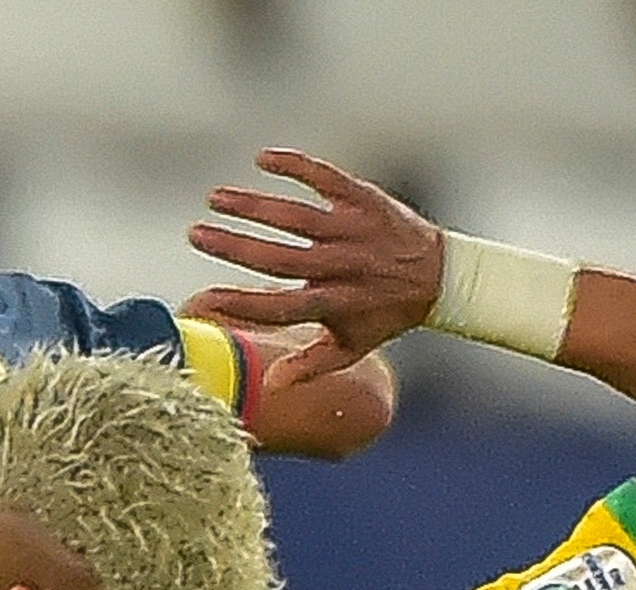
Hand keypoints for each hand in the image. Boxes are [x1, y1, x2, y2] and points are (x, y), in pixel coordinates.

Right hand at [186, 149, 444, 391]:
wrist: (439, 275)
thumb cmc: (384, 314)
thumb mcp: (352, 345)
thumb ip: (311, 364)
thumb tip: (271, 384)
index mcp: (335, 305)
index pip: (279, 309)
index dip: (240, 304)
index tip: (203, 298)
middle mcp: (342, 267)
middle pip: (279, 259)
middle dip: (233, 247)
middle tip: (195, 234)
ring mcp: (353, 230)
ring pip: (295, 217)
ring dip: (252, 205)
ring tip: (216, 198)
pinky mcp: (363, 199)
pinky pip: (325, 178)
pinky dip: (295, 166)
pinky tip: (262, 159)